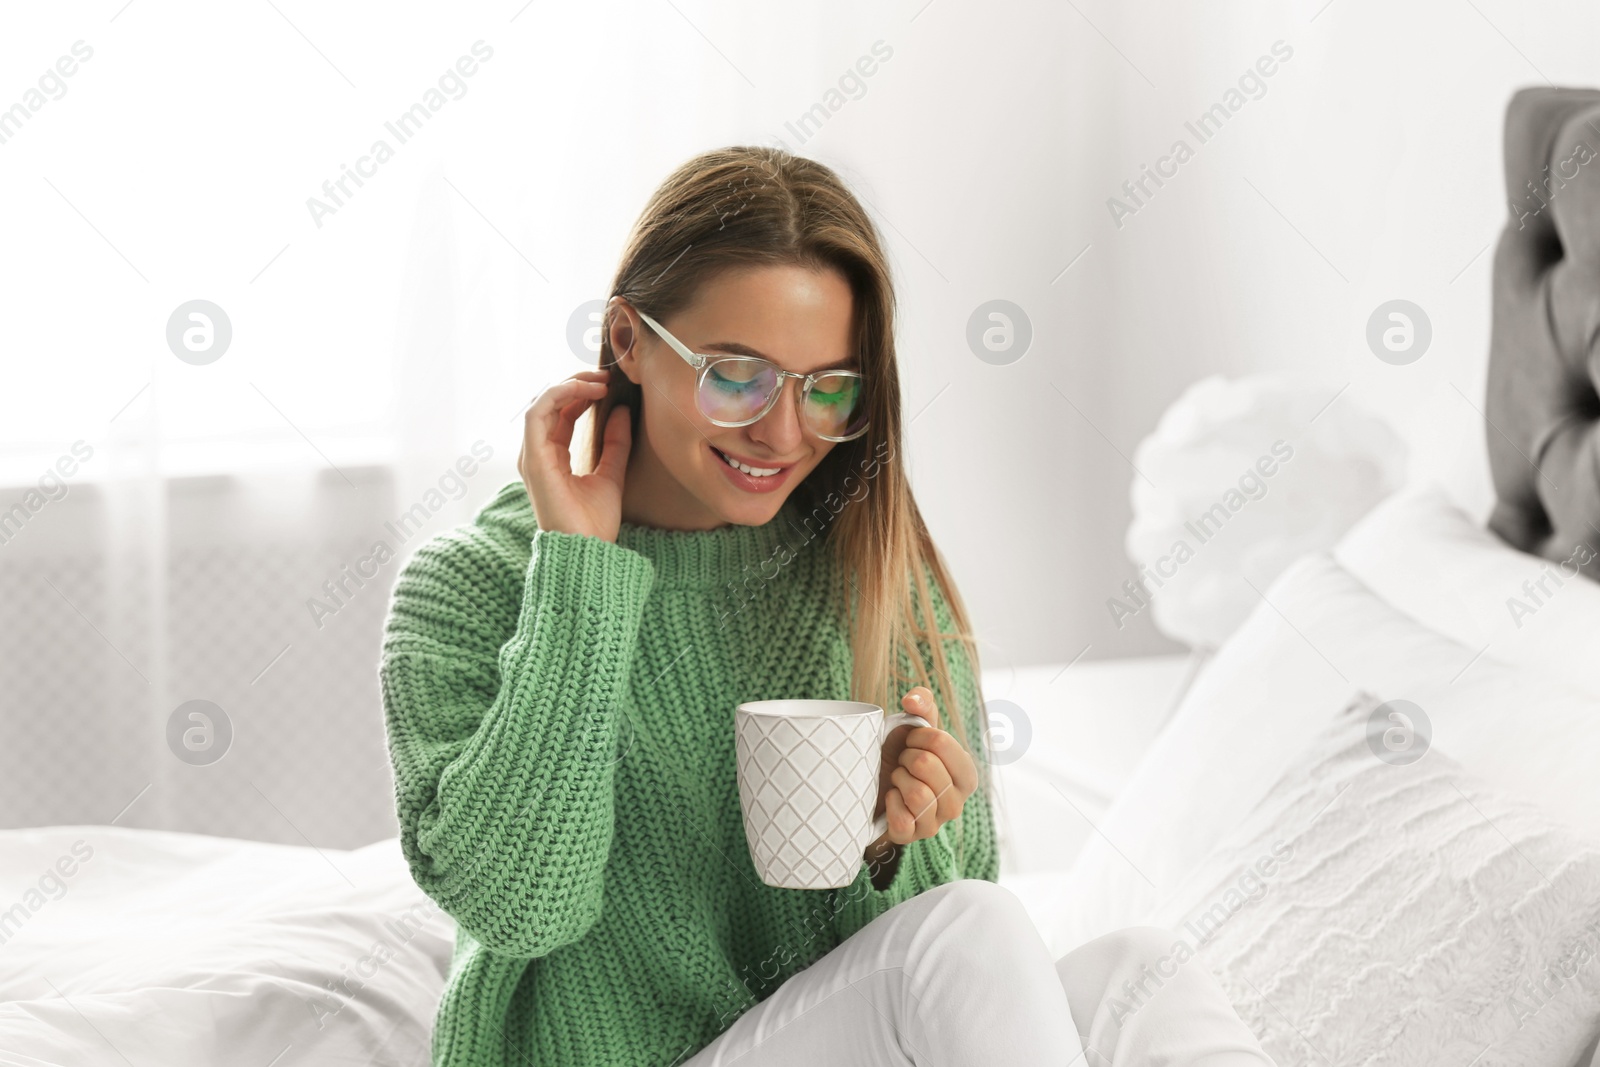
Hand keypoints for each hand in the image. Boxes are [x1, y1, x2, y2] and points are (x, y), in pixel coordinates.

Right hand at [517, 368, 632, 542]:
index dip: (582, 394)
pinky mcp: (533, 459)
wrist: (588, 552)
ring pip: (541, 404)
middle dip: (576, 384)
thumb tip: (621, 410)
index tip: (608, 384)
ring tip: (598, 380)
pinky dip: (558, 395)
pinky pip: (537, 415)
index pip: (562, 414)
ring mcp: (532, 457)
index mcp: (552, 458)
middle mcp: (537, 455)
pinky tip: (584, 390)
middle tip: (604, 375)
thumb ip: (615, 443)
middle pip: (550, 405)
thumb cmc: (594, 523)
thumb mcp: (612, 474)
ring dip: (569, 385)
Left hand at [868, 687, 979, 855]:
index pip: (942, 743)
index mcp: (966, 775)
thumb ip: (921, 704)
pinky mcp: (912, 838)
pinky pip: (903, 820)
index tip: (912, 741)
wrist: (873, 785)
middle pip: (926, 765)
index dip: (919, 736)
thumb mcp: (912, 727)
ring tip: (897, 778)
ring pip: (918, 794)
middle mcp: (957, 803)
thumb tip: (912, 700)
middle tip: (903, 762)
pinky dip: (890, 803)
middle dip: (906, 757)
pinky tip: (891, 797)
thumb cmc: (899, 755)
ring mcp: (936, 824)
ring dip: (898, 779)